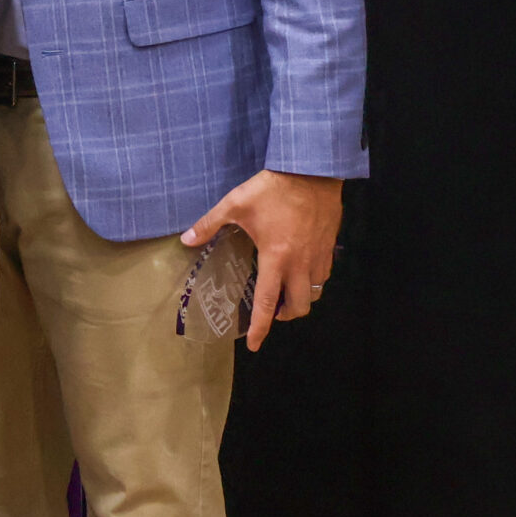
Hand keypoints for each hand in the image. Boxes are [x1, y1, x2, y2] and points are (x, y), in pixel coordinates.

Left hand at [182, 170, 342, 349]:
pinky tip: (300, 270)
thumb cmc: (272, 189)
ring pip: (315, 292)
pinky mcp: (329, 246)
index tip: (254, 345)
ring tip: (284, 293)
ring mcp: (319, 256)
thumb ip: (209, 224)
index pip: (269, 302)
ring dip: (300, 299)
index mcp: (277, 258)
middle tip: (271, 313)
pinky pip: (323, 275)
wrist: (311, 170)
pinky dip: (312, 281)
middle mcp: (301, 264)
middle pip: (299, 306)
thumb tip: (186, 240)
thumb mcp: (234, 204)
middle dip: (284, 316)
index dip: (262, 327)